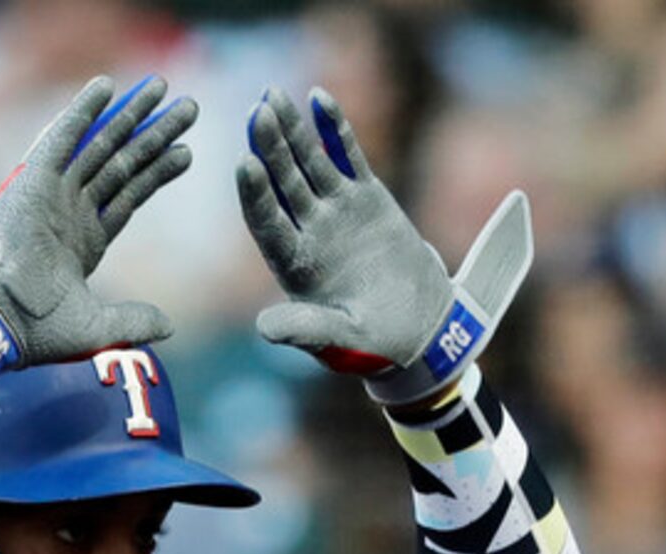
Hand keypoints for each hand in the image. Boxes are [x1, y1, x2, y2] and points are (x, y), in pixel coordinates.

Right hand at [0, 74, 198, 387]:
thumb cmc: (33, 331)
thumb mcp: (96, 328)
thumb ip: (133, 322)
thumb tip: (168, 325)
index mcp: (84, 241)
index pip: (129, 196)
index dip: (157, 173)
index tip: (185, 153)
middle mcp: (71, 211)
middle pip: (123, 164)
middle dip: (156, 136)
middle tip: (189, 109)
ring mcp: (54, 194)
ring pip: (102, 145)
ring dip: (132, 116)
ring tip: (164, 89)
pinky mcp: (33, 180)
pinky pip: (62, 137)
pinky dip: (83, 111)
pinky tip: (107, 86)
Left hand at [238, 86, 531, 406]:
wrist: (421, 330)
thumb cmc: (377, 345)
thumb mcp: (342, 341)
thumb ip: (306, 330)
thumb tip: (263, 330)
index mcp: (294, 265)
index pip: (267, 223)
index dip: (256, 195)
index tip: (245, 163)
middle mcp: (308, 231)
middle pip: (282, 182)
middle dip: (269, 146)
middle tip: (257, 110)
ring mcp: (335, 211)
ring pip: (308, 161)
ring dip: (292, 129)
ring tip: (274, 95)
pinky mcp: (365, 197)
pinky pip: (346, 156)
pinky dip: (334, 129)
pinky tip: (319, 99)